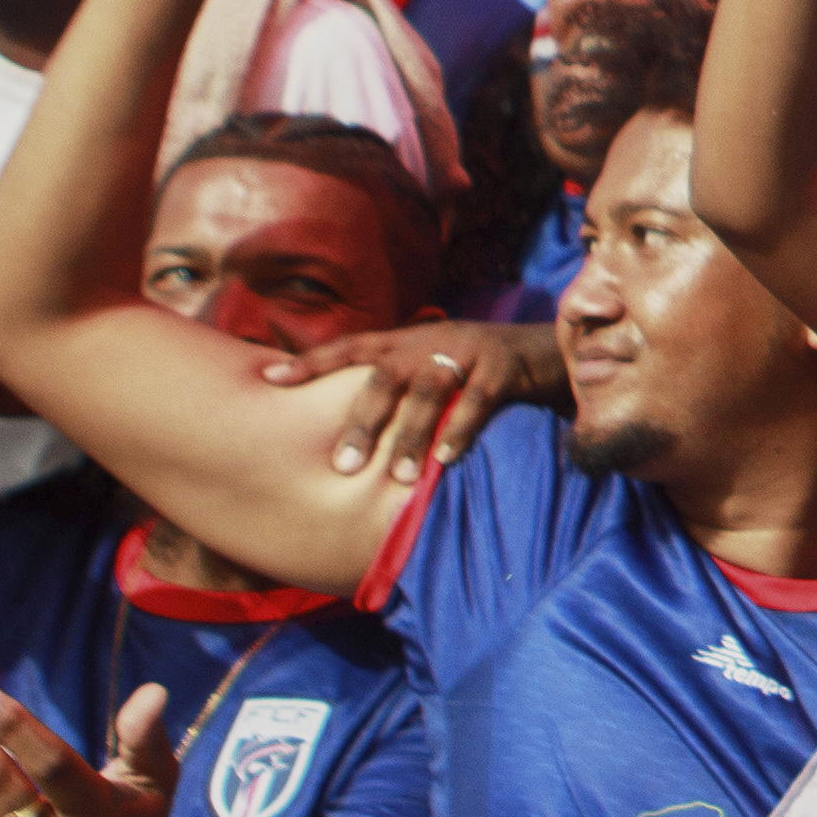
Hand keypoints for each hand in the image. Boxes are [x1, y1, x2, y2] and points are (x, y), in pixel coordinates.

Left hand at [257, 315, 558, 481]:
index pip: (350, 347)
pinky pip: (477, 402)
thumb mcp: (433, 368)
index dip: (310, 362)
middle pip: (385, 375)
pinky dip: (459, 430)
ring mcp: (469, 352)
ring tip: (394, 475)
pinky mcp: (504, 370)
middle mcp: (432, 341)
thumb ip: (398, 389)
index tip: (268, 380)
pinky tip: (444, 461)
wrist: (548, 350)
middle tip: (342, 465)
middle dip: (362, 421)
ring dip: (410, 434)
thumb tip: (349, 432)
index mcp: (408, 340)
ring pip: (429, 390)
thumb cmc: (478, 370)